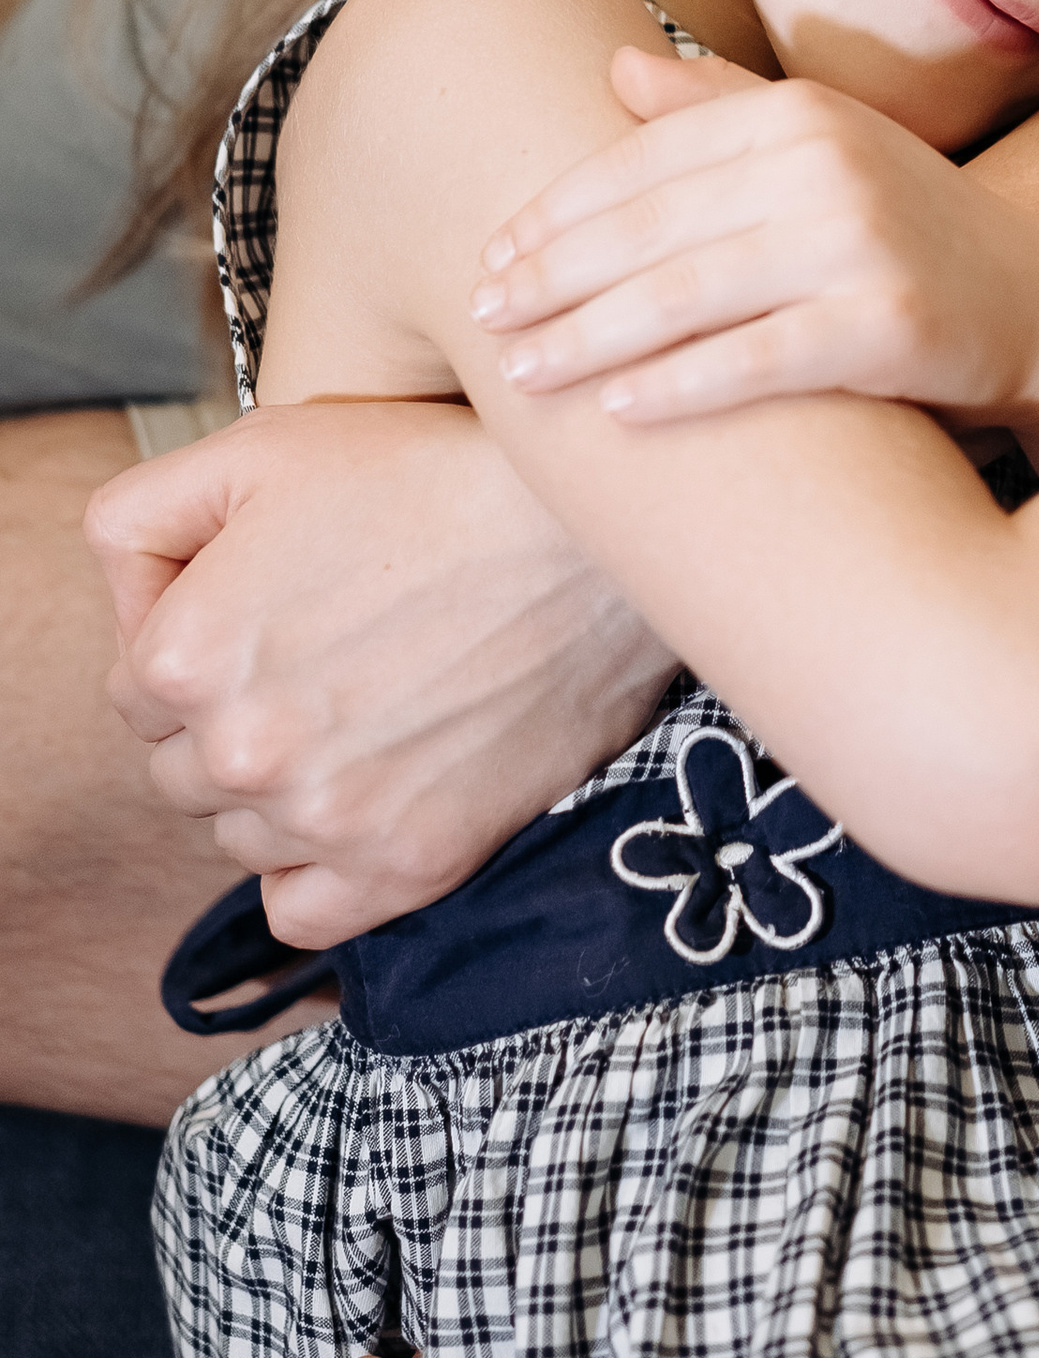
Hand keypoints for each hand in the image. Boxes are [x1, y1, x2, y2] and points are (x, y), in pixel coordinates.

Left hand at [84, 397, 675, 946]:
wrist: (595, 536)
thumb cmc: (434, 477)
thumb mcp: (264, 447)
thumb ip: (139, 518)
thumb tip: (124, 599)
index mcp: (186, 654)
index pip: (136, 690)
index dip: (201, 642)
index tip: (276, 608)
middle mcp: (240, 752)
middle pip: (184, 770)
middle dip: (235, 717)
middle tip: (328, 653)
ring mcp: (325, 818)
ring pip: (242, 835)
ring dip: (281, 787)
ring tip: (366, 707)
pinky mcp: (408, 864)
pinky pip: (304, 910)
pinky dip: (318, 869)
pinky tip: (362, 799)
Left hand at [469, 47, 1038, 429]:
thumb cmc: (912, 233)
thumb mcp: (828, 152)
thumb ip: (725, 108)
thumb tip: (617, 68)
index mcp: (801, 114)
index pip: (647, 159)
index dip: (559, 210)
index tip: (493, 256)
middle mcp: (828, 165)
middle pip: (653, 226)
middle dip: (554, 276)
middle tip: (482, 320)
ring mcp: (861, 244)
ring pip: (688, 293)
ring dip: (589, 336)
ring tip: (522, 374)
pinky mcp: (888, 326)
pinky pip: (756, 359)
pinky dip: (678, 385)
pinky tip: (616, 411)